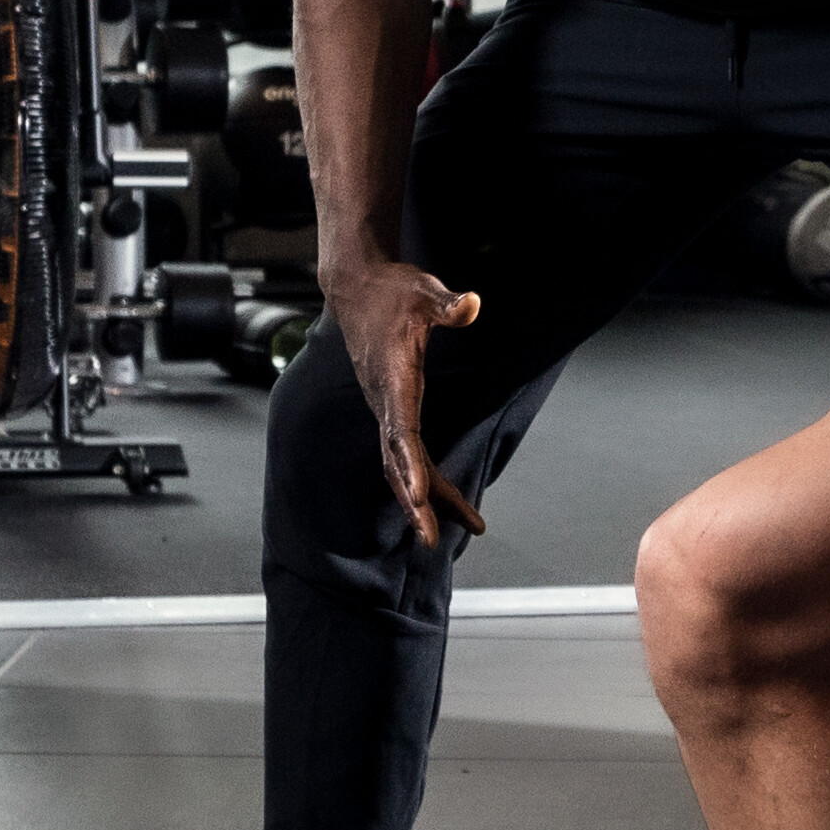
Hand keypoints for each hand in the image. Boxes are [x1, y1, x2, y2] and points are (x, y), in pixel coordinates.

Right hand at [324, 253, 485, 546]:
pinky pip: (406, 452)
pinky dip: (426, 478)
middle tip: (430, 541)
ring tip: (472, 525)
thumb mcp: (424, 291)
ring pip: (402, 464)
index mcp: (393, 378)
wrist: (356, 287)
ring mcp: (385, 407)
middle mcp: (384, 401)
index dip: (409, 464)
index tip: (419, 496)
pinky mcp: (390, 407)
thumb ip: (448, 304)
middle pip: (397, 460)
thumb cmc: (394, 290)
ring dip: (428, 499)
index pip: (400, 429)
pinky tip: (450, 500)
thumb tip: (473, 304)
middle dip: (414, 502)